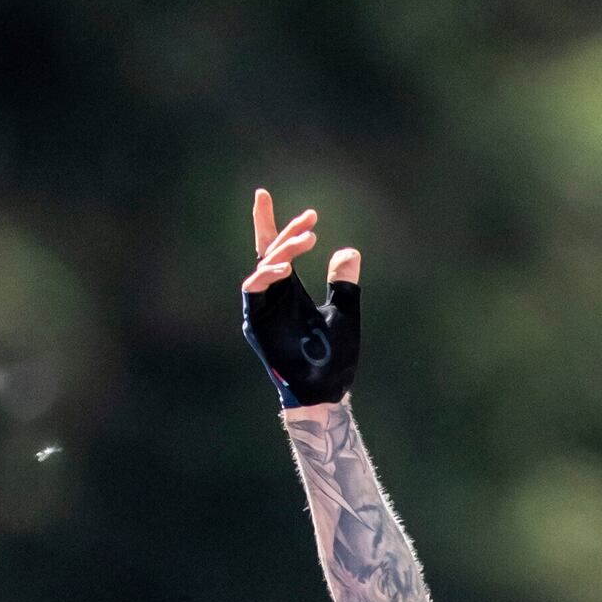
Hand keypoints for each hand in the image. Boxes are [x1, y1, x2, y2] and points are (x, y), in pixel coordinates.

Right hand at [241, 187, 366, 407]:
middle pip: (268, 252)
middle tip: (308, 218)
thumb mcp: (344, 312)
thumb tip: (348, 251)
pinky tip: (283, 267)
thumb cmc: (334, 357)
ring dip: (282, 251)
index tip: (307, 212)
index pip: (280, 251)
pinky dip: (266, 276)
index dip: (286, 227)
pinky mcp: (254, 322)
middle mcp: (273, 295)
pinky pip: (253, 291)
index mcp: (290, 290)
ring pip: (263, 267)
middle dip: (280, 229)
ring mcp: (261, 308)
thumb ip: (343, 284)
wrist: (326, 390)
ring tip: (306, 240)